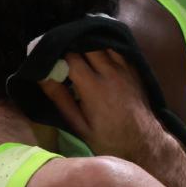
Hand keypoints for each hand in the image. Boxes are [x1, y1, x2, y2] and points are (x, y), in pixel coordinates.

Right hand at [37, 50, 171, 162]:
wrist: (143, 141)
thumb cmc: (107, 137)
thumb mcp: (78, 124)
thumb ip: (60, 98)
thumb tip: (42, 76)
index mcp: (94, 86)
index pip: (72, 56)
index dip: (58, 53)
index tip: (49, 56)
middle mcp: (111, 73)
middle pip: (88, 45)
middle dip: (73, 45)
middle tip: (62, 51)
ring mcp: (126, 70)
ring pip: (105, 45)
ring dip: (90, 44)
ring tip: (78, 51)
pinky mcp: (135, 72)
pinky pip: (119, 51)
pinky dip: (106, 48)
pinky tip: (98, 54)